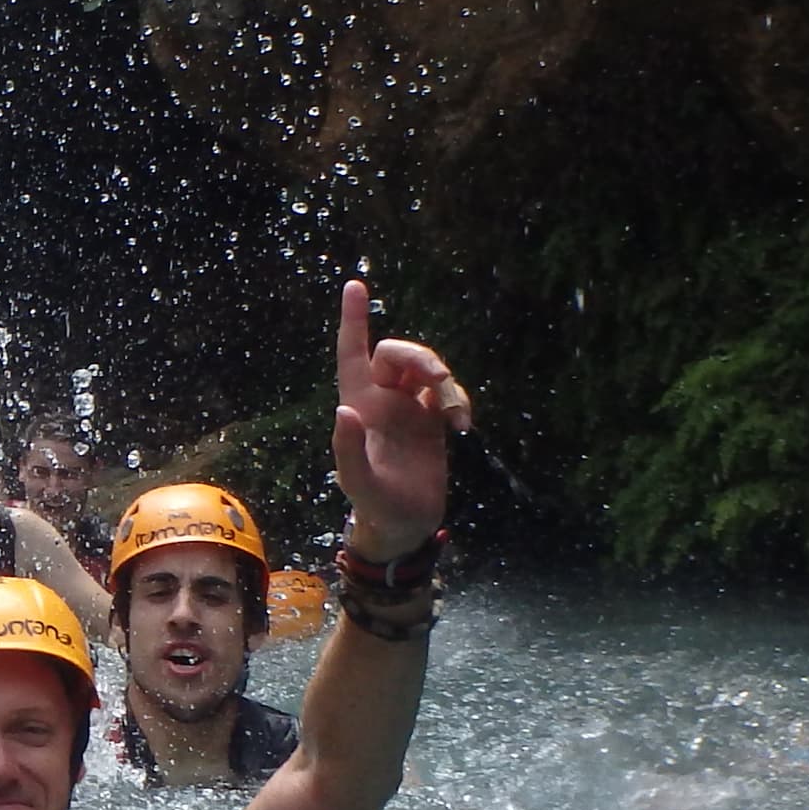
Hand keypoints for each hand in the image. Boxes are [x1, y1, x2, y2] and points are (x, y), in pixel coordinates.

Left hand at [331, 276, 456, 558]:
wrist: (404, 524)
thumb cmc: (374, 505)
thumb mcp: (358, 483)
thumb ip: (348, 450)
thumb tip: (345, 412)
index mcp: (358, 405)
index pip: (352, 353)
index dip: (353, 320)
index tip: (354, 284)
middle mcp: (381, 400)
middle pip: (398, 354)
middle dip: (422, 357)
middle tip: (441, 380)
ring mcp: (408, 408)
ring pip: (427, 370)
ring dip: (445, 382)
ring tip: (457, 415)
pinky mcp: (432, 420)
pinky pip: (448, 393)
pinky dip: (458, 400)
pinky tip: (463, 425)